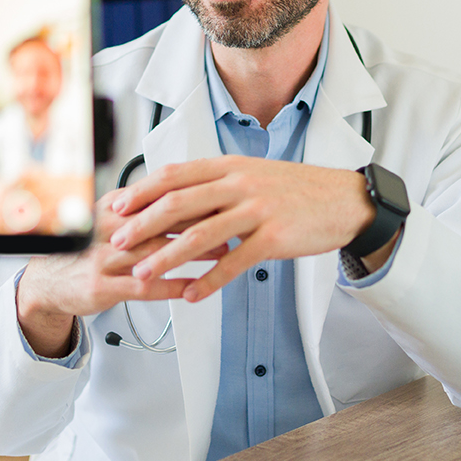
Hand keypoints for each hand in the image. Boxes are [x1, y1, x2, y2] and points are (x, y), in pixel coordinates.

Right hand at [16, 187, 213, 355]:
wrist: (46, 281)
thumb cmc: (85, 250)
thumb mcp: (108, 219)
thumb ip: (140, 206)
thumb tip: (183, 190)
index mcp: (111, 208)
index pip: (156, 195)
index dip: (191, 194)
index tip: (219, 194)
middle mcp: (107, 230)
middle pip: (159, 219)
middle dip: (198, 219)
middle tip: (228, 219)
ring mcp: (103, 259)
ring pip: (154, 252)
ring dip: (192, 251)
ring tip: (222, 252)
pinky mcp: (102, 286)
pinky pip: (143, 286)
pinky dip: (171, 285)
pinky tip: (192, 286)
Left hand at [107, 156, 377, 302]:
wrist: (343, 200)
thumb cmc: (296, 190)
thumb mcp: (253, 175)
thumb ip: (217, 184)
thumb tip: (177, 198)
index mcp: (230, 166)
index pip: (175, 175)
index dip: (141, 191)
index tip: (117, 206)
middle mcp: (240, 183)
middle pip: (179, 203)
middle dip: (143, 225)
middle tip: (118, 243)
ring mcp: (257, 210)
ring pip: (201, 235)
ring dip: (167, 257)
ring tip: (143, 275)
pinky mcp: (274, 237)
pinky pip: (234, 262)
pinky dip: (209, 281)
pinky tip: (192, 295)